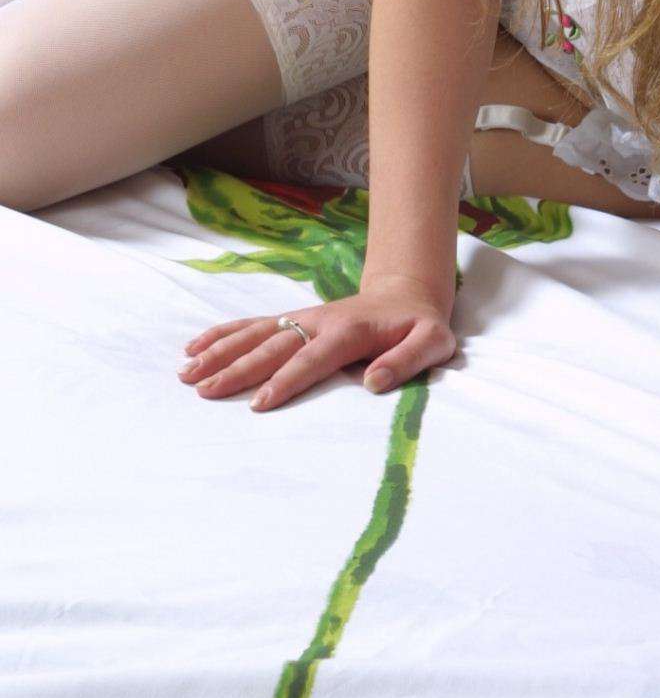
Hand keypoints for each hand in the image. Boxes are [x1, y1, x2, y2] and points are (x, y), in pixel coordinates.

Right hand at [178, 277, 459, 410]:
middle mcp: (319, 321)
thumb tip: (375, 382)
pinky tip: (194, 347)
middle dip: (239, 368)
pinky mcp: (293, 319)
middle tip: (205, 390)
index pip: (314, 357)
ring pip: (255, 333)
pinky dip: (223, 334)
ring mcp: (303, 318)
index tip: (260, 403)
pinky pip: (253, 324)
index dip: (288, 379)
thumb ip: (408, 360)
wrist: (407, 295)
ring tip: (187, 373)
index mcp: (351, 331)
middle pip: (274, 345)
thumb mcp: (433, 342)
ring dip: (221, 352)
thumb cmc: (420, 327)